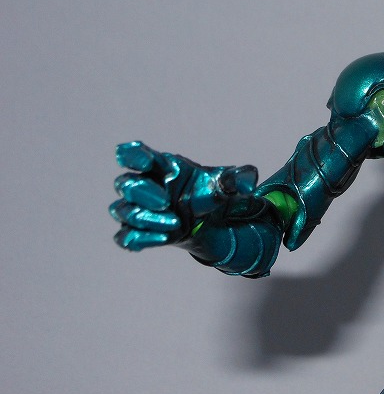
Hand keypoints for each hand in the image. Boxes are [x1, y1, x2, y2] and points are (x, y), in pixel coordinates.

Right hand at [110, 141, 256, 250]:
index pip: (136, 155)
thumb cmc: (210, 193)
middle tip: (166, 202)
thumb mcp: (226, 184)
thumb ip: (235, 178)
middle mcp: (145, 185)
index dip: (134, 155)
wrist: (210, 221)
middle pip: (126, 184)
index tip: (145, 161)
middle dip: (143, 193)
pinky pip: (124, 237)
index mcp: (161, 166)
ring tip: (175, 223)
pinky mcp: (139, 232)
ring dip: (146, 219)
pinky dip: (139, 239)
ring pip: (123, 211)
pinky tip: (162, 238)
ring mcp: (138, 210)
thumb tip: (249, 179)